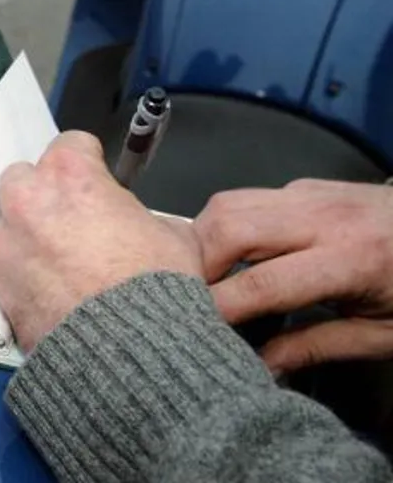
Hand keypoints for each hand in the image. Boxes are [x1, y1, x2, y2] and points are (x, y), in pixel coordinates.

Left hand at [0, 131, 202, 349]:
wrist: (126, 349)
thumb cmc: (155, 286)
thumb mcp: (174, 236)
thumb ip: (141, 217)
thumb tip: (136, 227)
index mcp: (70, 175)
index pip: (70, 145)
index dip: (88, 164)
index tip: (97, 183)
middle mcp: (27, 202)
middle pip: (23, 178)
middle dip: (43, 194)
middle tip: (71, 222)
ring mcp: (5, 245)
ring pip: (7, 226)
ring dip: (27, 237)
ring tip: (60, 267)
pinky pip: (5, 269)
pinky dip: (22, 275)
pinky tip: (50, 295)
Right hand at [195, 179, 392, 375]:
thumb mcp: (382, 333)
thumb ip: (315, 347)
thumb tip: (257, 368)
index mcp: (351, 259)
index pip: (261, 285)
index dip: (217, 310)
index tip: (187, 332)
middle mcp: (323, 216)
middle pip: (230, 228)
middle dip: (194, 266)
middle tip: (182, 300)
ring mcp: (311, 192)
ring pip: (228, 203)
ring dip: (201, 240)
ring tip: (198, 278)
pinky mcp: (304, 185)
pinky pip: (246, 198)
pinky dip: (223, 226)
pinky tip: (227, 255)